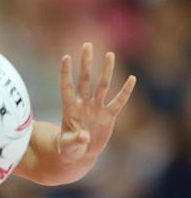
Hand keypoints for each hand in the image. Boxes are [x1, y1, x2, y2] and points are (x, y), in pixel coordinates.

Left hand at [58, 42, 135, 163]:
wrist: (81, 152)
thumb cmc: (69, 148)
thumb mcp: (69, 146)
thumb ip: (74, 141)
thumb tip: (83, 136)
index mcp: (69, 109)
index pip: (67, 87)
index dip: (66, 73)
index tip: (65, 57)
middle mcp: (83, 104)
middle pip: (84, 79)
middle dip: (86, 63)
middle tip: (87, 44)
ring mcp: (96, 108)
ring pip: (102, 86)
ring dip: (106, 70)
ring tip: (109, 54)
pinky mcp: (109, 116)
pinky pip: (118, 102)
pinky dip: (125, 92)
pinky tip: (131, 79)